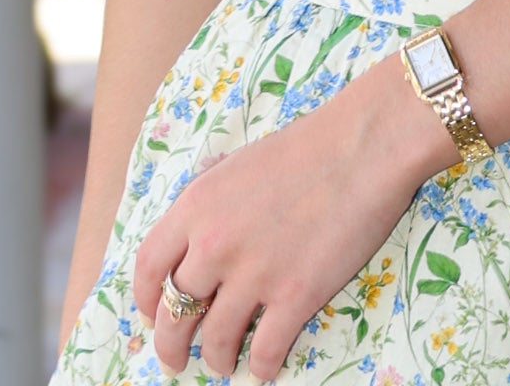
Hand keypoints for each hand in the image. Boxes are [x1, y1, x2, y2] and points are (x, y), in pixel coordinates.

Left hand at [132, 47, 456, 379]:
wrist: (364, 146)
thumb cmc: (308, 145)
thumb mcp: (240, 162)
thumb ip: (211, 196)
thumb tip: (197, 223)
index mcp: (197, 206)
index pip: (148, 267)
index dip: (145, 299)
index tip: (152, 313)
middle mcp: (215, 245)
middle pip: (174, 314)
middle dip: (170, 345)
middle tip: (176, 360)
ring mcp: (254, 274)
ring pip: (216, 340)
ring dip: (217, 359)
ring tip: (224, 364)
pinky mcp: (294, 296)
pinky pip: (265, 351)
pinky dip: (261, 367)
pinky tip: (264, 367)